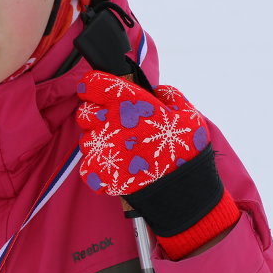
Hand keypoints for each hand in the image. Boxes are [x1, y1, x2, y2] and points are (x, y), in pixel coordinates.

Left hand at [75, 71, 237, 257]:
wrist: (184, 187)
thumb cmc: (187, 148)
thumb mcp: (187, 112)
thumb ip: (168, 95)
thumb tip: (156, 91)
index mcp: (128, 102)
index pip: (92, 84)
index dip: (92, 88)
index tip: (96, 93)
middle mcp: (110, 121)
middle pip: (84, 113)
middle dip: (95, 118)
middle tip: (114, 128)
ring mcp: (102, 147)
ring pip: (86, 140)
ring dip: (100, 145)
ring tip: (121, 153)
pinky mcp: (99, 172)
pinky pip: (87, 166)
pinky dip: (99, 170)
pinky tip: (116, 170)